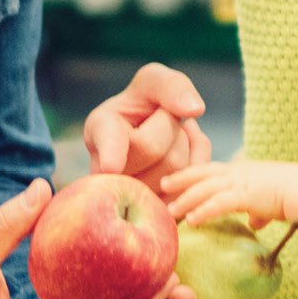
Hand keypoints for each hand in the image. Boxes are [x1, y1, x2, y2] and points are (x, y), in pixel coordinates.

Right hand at [83, 63, 210, 192]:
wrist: (151, 136)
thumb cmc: (147, 107)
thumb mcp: (152, 83)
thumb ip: (169, 86)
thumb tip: (195, 109)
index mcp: (101, 129)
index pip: (107, 140)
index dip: (110, 152)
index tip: (111, 165)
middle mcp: (105, 168)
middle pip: (154, 148)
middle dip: (170, 127)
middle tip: (158, 122)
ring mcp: (127, 197)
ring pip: (175, 170)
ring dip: (183, 147)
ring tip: (166, 141)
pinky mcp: (153, 215)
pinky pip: (190, 187)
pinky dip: (196, 163)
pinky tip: (179, 156)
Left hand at [161, 159, 292, 225]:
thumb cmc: (292, 196)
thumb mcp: (269, 201)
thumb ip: (258, 211)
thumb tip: (255, 222)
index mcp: (242, 171)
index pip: (211, 170)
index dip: (192, 174)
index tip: (174, 180)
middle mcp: (238, 173)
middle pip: (203, 173)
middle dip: (181, 179)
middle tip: (163, 185)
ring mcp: (241, 183)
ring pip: (206, 188)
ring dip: (187, 199)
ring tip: (171, 210)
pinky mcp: (246, 196)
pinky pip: (219, 203)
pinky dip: (203, 211)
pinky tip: (192, 221)